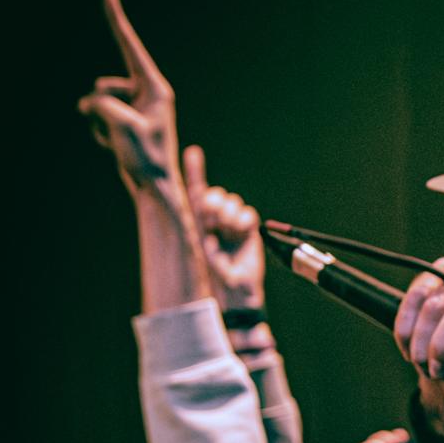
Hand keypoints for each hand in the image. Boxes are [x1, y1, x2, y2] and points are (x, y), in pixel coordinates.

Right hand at [77, 0, 182, 198]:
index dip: (117, 21)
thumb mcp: (124, 127)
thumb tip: (89, 105)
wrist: (154, 188)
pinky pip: (100, 118)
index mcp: (155, 88)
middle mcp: (146, 95)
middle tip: (124, 132)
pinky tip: (118, 148)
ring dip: (101, 124)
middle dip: (102, 108)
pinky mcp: (125, 122)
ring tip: (121, 142)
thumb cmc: (148, 159)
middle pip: (104, 86)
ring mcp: (134, 109)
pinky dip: (103, 134)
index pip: (130, 48)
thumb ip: (102, 105)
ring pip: (98, 103)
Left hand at [183, 145, 266, 310]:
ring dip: (230, 214)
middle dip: (215, 204)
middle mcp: (216, 221)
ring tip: (230, 231)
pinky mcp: (249, 229)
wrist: (239, 289)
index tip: (194, 153)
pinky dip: (244, 220)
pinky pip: (248, 212)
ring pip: (232, 201)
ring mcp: (233, 224)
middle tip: (215, 222)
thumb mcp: (206, 255)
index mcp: (200, 224)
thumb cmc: (219, 277)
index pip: (196, 193)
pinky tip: (243, 232)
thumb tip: (204, 207)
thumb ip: (205, 233)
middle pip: (216, 195)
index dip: (195, 172)